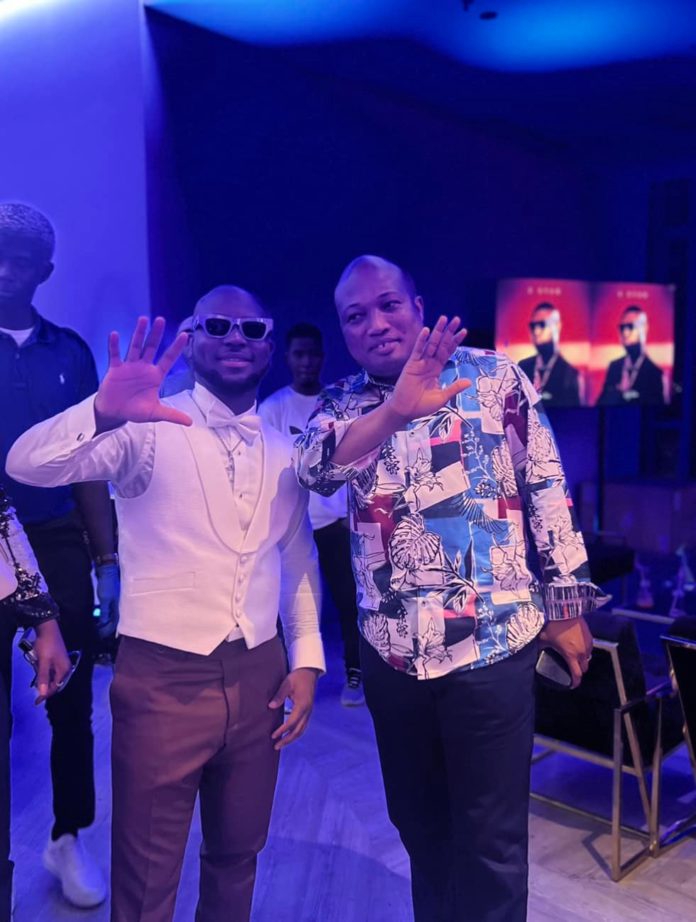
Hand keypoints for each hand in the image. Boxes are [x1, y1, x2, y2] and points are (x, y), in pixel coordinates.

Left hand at [33, 620, 71, 703]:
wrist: (47, 628)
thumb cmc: (46, 645)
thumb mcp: (43, 662)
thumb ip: (43, 677)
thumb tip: (43, 693)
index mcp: (64, 670)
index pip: (55, 687)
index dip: (46, 694)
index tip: (36, 701)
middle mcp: (65, 668)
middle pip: (55, 683)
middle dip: (45, 686)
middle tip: (35, 690)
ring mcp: (61, 663)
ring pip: (52, 676)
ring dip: (44, 678)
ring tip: (36, 675)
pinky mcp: (57, 659)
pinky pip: (51, 670)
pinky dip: (44, 672)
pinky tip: (38, 668)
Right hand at [94, 316, 191, 431]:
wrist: (114, 413)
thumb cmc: (135, 410)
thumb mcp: (155, 413)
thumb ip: (172, 415)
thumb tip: (191, 422)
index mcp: (156, 376)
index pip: (168, 359)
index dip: (176, 348)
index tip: (185, 335)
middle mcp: (144, 367)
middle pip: (152, 347)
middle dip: (156, 334)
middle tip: (161, 319)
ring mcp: (129, 366)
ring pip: (135, 347)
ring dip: (139, 334)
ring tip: (143, 319)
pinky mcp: (115, 369)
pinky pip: (115, 355)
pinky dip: (115, 345)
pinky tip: (116, 334)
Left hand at [95, 563, 119, 638]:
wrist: (108, 571)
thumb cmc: (108, 584)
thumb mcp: (105, 599)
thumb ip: (105, 613)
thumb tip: (103, 624)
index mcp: (120, 608)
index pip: (115, 625)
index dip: (107, 631)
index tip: (99, 635)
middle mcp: (121, 607)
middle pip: (114, 622)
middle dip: (106, 628)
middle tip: (97, 633)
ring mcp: (117, 604)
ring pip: (112, 617)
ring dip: (105, 623)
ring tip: (97, 626)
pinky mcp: (113, 600)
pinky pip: (110, 612)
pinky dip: (105, 616)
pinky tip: (100, 618)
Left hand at [268, 667, 319, 750]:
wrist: (310, 672)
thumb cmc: (297, 676)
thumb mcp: (287, 683)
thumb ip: (279, 695)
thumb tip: (270, 706)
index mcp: (303, 705)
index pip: (292, 722)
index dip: (282, 730)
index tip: (273, 736)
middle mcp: (308, 710)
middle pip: (298, 730)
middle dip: (287, 739)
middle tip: (276, 746)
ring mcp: (309, 711)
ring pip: (302, 729)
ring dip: (292, 738)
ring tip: (281, 743)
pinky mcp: (308, 710)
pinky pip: (303, 725)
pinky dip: (296, 731)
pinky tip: (287, 734)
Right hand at [390, 315, 469, 422]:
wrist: (406, 411)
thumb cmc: (422, 406)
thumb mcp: (442, 397)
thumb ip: (454, 388)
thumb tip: (469, 381)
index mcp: (437, 369)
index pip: (448, 352)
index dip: (455, 341)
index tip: (464, 330)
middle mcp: (429, 363)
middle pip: (441, 344)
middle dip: (449, 332)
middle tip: (456, 319)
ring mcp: (420, 363)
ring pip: (431, 344)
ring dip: (437, 332)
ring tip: (444, 319)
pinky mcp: (411, 366)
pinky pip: (417, 351)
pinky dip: (421, 341)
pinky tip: (426, 330)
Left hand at [539, 616, 592, 688]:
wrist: (565, 610)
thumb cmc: (554, 625)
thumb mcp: (544, 639)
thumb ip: (542, 648)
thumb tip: (537, 653)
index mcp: (571, 655)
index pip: (577, 674)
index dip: (575, 682)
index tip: (572, 685)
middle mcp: (582, 652)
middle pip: (584, 668)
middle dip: (579, 671)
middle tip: (572, 669)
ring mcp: (588, 644)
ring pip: (588, 658)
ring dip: (582, 660)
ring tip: (574, 656)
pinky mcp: (590, 637)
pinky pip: (589, 648)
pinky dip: (584, 650)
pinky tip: (577, 646)